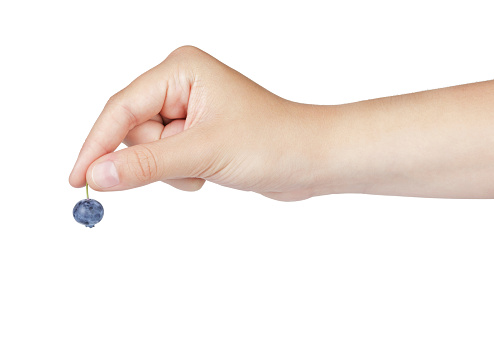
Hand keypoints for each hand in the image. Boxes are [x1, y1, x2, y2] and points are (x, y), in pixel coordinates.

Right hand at [69, 46, 339, 200]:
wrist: (311, 160)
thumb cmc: (272, 142)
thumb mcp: (202, 153)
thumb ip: (145, 164)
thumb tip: (98, 175)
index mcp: (180, 70)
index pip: (121, 109)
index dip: (96, 145)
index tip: (77, 179)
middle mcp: (181, 84)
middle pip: (132, 131)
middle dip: (155, 158)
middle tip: (190, 166)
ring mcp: (188, 111)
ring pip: (147, 150)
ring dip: (172, 170)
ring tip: (207, 167)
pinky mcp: (196, 134)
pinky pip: (166, 160)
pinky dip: (182, 174)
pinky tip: (211, 171)